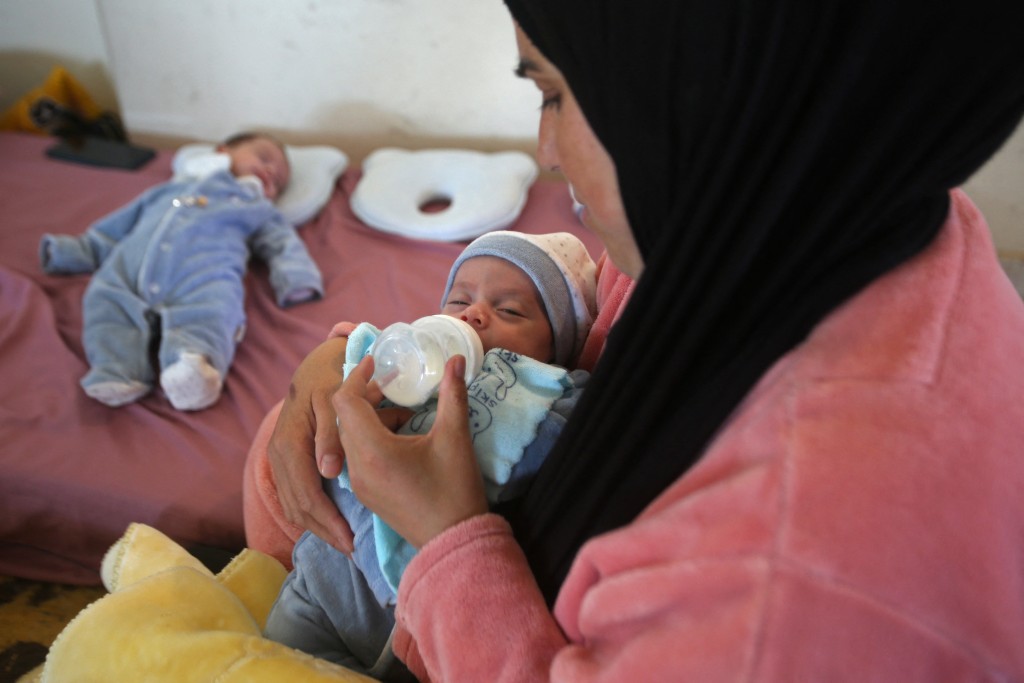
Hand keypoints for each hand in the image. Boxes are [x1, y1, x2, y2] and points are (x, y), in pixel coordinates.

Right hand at [266, 336, 353, 552]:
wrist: (314, 367)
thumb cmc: (330, 380)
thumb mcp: (334, 399)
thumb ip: (332, 434)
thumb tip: (328, 471)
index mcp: (289, 442)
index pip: (306, 493)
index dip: (327, 519)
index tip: (351, 539)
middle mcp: (278, 454)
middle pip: (297, 506)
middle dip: (324, 531)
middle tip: (352, 549)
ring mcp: (278, 460)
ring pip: (292, 506)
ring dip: (317, 528)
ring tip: (343, 543)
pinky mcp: (284, 463)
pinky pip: (292, 498)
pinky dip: (309, 516)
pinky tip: (329, 526)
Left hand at [334, 355, 488, 548]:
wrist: (454, 542)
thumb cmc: (455, 490)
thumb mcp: (455, 438)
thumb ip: (453, 394)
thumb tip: (457, 359)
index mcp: (373, 450)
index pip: (346, 401)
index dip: (358, 376)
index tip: (377, 362)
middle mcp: (356, 467)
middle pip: (343, 418)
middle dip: (365, 395)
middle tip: (393, 384)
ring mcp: (358, 483)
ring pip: (348, 437)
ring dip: (368, 417)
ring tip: (401, 410)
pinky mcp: (366, 494)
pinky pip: (356, 455)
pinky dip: (370, 437)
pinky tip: (399, 435)